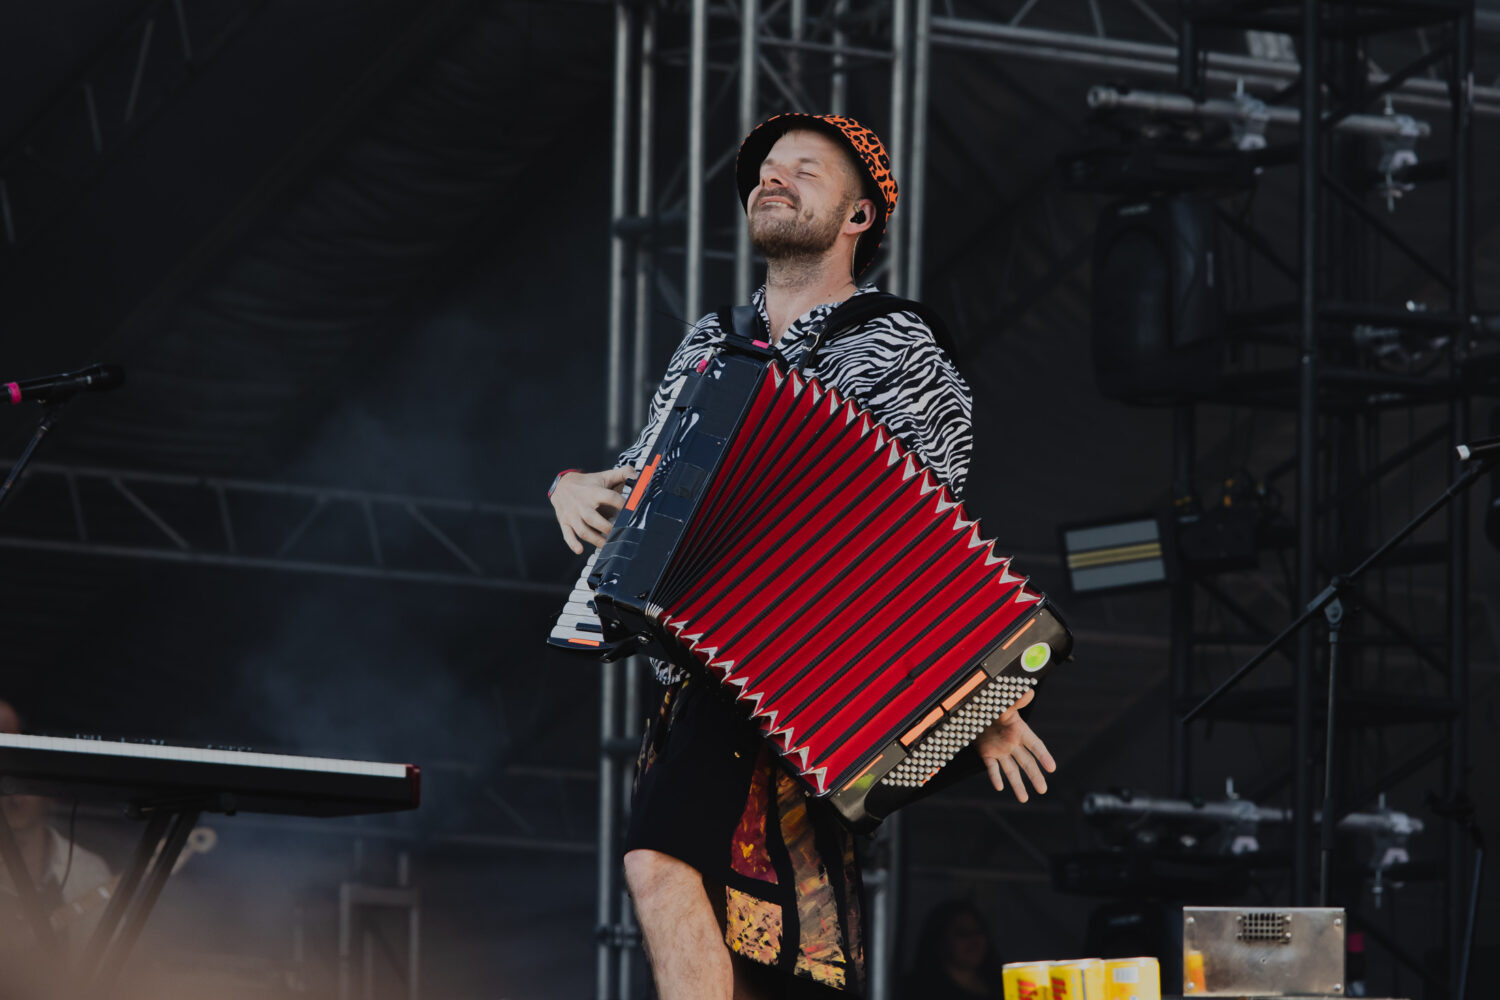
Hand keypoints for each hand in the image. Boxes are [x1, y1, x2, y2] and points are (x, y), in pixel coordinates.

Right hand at [550, 466, 636, 553]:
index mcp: (593, 491)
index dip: (622, 504)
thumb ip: (623, 473)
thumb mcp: (605, 475)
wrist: (561, 485)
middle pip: (594, 518)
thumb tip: (638, 477)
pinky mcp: (565, 522)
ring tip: (608, 546)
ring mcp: (572, 514)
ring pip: (582, 530)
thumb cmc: (588, 483)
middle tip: (620, 533)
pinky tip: (580, 550)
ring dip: (595, 540)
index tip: (632, 511)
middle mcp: (582, 504)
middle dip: (607, 528)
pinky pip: (567, 534)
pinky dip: (572, 543)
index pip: (610, 497)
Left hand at [974, 688, 1054, 802]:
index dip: (1043, 756)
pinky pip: (992, 768)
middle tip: (1043, 790)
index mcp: (1019, 730)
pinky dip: (995, 777)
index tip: (1052, 767)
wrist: (972, 710)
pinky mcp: (987, 754)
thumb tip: (1028, 691)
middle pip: (1026, 762)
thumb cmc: (991, 704)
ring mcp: (1000, 750)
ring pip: (1011, 770)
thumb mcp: (1003, 703)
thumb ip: (1015, 700)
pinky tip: (999, 787)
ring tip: (1024, 799)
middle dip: (1034, 776)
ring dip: (1017, 785)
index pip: (1035, 745)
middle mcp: (1012, 743)